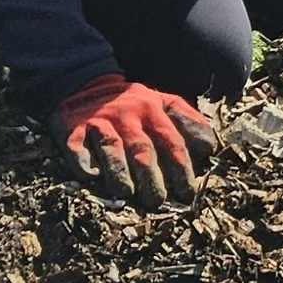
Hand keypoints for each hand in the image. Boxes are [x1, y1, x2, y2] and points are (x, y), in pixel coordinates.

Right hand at [56, 74, 216, 208]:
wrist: (85, 82)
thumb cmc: (133, 103)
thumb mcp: (163, 102)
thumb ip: (187, 121)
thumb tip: (210, 148)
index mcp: (153, 111)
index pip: (171, 141)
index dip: (180, 168)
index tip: (186, 193)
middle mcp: (128, 117)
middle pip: (142, 149)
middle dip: (151, 177)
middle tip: (157, 201)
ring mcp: (99, 122)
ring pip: (111, 148)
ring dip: (119, 171)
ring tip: (126, 193)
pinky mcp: (72, 130)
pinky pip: (77, 148)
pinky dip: (83, 162)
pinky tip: (91, 177)